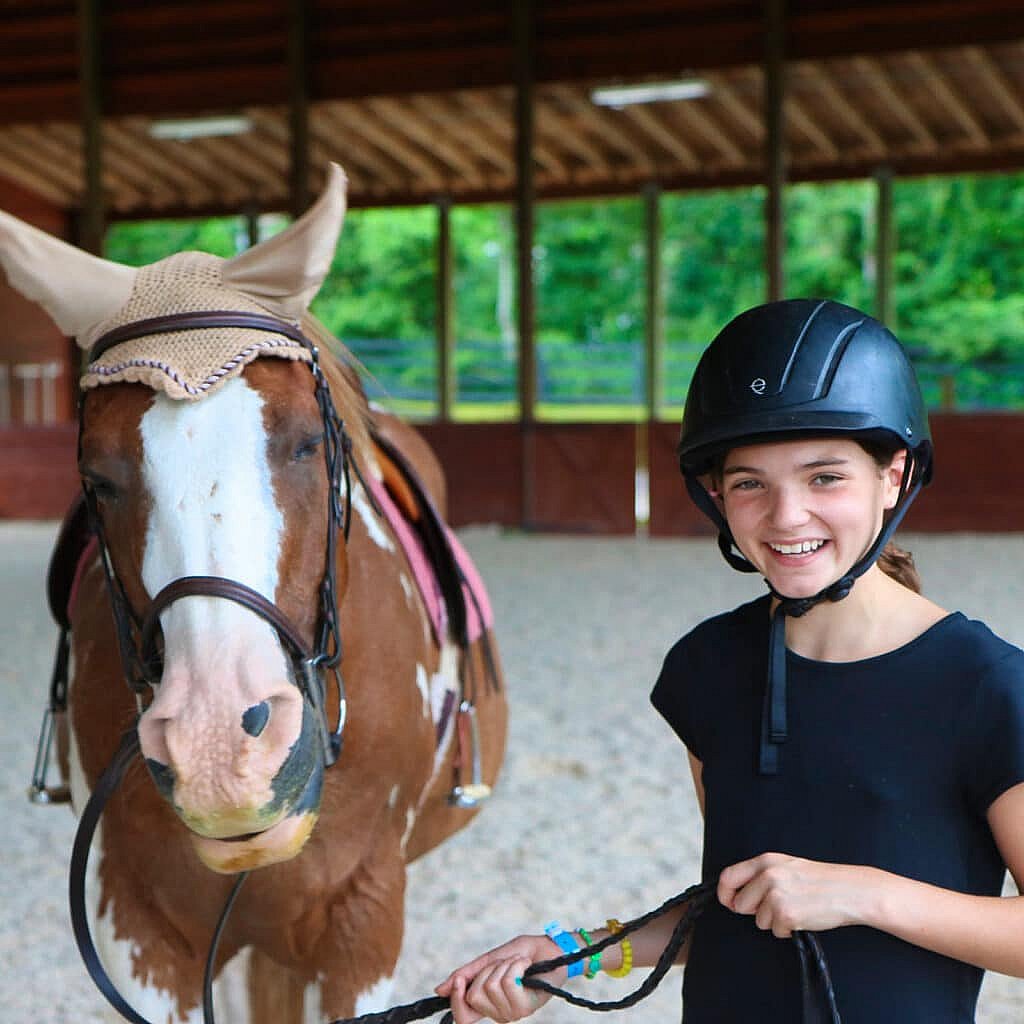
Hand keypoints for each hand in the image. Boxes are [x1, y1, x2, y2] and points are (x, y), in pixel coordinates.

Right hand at [435, 934, 561, 1023]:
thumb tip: (439, 990)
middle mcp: (498, 1013)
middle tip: (503, 965)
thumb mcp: (489, 960)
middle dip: (486, 970)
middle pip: (474, 996)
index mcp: (487, 1004)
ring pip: (491, 987)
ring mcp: (512, 1012)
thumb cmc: (522, 954)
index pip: (463, 1019)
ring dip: (504, 965)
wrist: (549, 949)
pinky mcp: (526, 1007)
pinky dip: (515, 965)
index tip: (460, 981)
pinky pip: (508, 983)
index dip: (456, 1001)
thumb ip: (466, 974)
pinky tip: (525, 965)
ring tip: (517, 963)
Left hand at [718, 853, 870, 937]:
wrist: (850, 891)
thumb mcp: (786, 866)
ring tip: (796, 908)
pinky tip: (803, 917)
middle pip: (740, 904)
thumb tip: (735, 897)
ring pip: (759, 920)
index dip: (725, 894)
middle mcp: (767, 876)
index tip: (730, 903)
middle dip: (754, 911)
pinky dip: (788, 930)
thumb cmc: (819, 880)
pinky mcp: (787, 915)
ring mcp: (776, 895)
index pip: (728, 876)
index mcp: (765, 861)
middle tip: (778, 906)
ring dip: (774, 921)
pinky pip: (776, 931)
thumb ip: (761, 875)